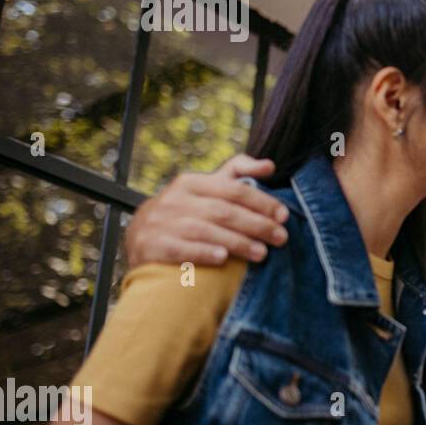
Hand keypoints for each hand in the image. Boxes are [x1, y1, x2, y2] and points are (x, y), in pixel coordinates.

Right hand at [125, 155, 288, 267]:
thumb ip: (237, 173)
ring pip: (206, 231)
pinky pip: (181, 249)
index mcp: (192, 183)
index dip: (262, 202)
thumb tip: (270, 166)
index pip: (234, 189)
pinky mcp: (152, 245)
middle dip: (257, 225)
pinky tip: (223, 259)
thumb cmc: (186, 211)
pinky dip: (203, 252)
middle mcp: (176, 200)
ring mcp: (162, 223)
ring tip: (262, 253)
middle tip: (281, 238)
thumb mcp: (207, 188)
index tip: (284, 216)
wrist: (141, 236)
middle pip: (224, 211)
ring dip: (238, 243)